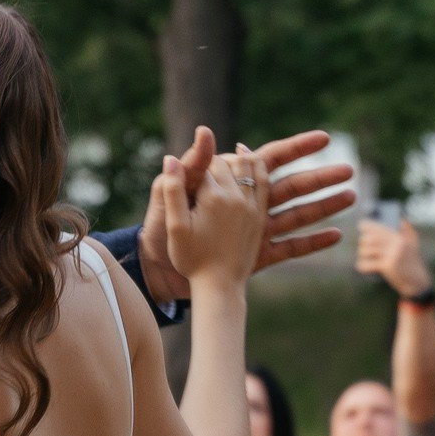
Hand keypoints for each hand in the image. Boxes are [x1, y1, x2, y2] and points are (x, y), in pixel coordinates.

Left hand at [138, 127, 353, 297]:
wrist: (156, 272)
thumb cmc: (158, 230)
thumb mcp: (170, 194)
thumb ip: (191, 167)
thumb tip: (205, 131)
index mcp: (229, 186)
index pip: (268, 160)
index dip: (297, 147)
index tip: (323, 138)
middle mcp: (247, 206)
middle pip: (291, 185)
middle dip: (321, 176)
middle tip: (349, 168)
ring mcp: (255, 231)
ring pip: (296, 215)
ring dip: (324, 205)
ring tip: (352, 197)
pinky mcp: (257, 256)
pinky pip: (289, 249)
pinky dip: (312, 243)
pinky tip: (337, 237)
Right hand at [154, 142, 267, 288]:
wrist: (219, 285)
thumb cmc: (191, 259)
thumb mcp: (176, 227)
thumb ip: (173, 190)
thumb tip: (170, 158)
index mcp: (212, 198)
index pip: (204, 164)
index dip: (195, 162)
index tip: (188, 169)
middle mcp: (236, 197)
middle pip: (226, 163)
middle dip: (215, 160)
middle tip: (206, 162)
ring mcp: (252, 206)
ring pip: (249, 166)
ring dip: (240, 157)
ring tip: (235, 151)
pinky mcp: (260, 215)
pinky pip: (264, 181)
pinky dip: (258, 167)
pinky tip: (251, 163)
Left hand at [355, 213, 430, 298]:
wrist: (418, 282)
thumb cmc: (413, 263)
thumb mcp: (414, 244)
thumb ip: (408, 230)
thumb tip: (401, 218)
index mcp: (400, 237)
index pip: (380, 228)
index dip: (368, 226)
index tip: (361, 226)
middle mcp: (396, 244)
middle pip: (371, 239)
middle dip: (363, 242)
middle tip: (362, 247)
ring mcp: (392, 255)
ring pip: (368, 250)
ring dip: (362, 254)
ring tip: (363, 257)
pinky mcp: (388, 266)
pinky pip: (369, 264)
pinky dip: (363, 266)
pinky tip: (362, 266)